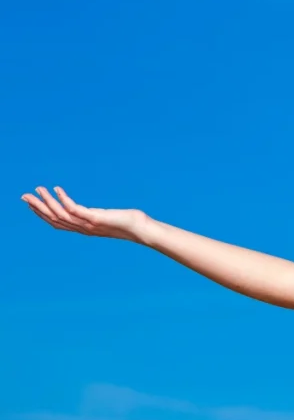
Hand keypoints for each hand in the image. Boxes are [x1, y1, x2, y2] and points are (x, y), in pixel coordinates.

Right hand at [22, 186, 148, 242]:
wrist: (143, 230)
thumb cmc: (129, 223)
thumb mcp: (108, 219)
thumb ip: (98, 217)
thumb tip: (96, 214)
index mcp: (84, 229)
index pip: (58, 223)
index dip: (43, 214)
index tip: (32, 204)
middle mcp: (84, 228)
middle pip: (55, 219)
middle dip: (38, 208)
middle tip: (24, 196)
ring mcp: (89, 224)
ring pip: (61, 214)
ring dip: (47, 202)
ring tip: (37, 190)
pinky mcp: (96, 218)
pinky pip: (75, 209)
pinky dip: (64, 199)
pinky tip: (57, 189)